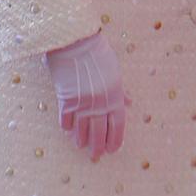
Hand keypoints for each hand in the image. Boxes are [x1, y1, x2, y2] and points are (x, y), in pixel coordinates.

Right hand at [46, 33, 125, 160]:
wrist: (75, 42)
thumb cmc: (97, 52)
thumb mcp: (115, 70)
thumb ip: (121, 90)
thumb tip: (130, 103)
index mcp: (115, 96)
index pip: (118, 126)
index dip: (115, 140)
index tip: (113, 149)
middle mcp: (100, 103)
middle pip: (100, 132)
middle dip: (98, 146)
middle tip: (96, 153)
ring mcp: (82, 103)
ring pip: (82, 130)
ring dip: (82, 140)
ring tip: (82, 146)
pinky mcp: (66, 100)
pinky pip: (67, 120)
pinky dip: (68, 128)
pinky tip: (69, 132)